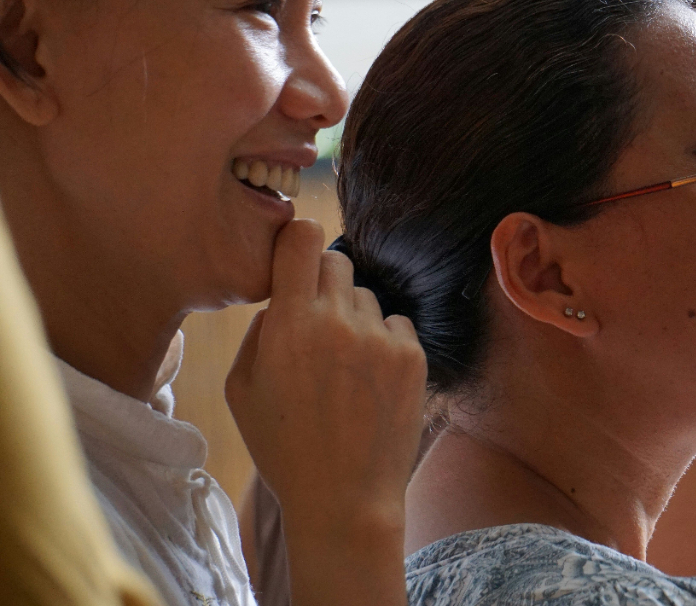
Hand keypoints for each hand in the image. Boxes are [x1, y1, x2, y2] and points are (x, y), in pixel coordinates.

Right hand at [225, 220, 426, 605]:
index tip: (294, 256)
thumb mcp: (242, 389)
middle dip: (323, 285)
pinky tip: (370, 381)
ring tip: (344, 371)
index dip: (298, 240)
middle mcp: (338, 321)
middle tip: (316, 326)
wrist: (345, 499)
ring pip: (366, 298)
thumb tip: (282, 293)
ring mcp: (380, 338)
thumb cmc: (285, 447)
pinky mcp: (412, 356)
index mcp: (289, 324)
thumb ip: (260, 329)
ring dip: (354, 319)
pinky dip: (384, 342)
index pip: (303, 237)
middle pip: (336, 262)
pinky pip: (396, 323)